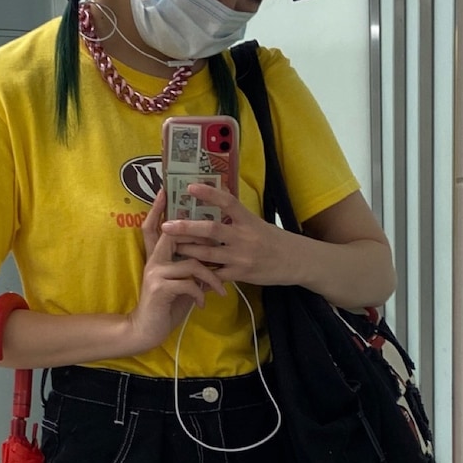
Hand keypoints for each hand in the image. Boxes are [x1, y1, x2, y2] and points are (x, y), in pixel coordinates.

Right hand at [124, 189, 226, 354]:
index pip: (154, 226)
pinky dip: (201, 293)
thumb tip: (211, 257)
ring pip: (191, 263)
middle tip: (217, 235)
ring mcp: (155, 273)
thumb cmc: (166, 306)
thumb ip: (191, 269)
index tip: (166, 189)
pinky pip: (189, 283)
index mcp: (157, 257)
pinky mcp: (160, 288)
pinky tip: (203, 304)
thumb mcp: (181, 284)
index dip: (158, 207)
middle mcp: (154, 260)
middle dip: (198, 232)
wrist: (147, 330)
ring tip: (220, 290)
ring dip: (211, 277)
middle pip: (175, 234)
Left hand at [162, 183, 301, 286]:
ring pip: (208, 254)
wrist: (296, 262)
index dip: (209, 193)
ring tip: (171, 247)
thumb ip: (236, 214)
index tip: (190, 186)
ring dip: (188, 250)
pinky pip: (216, 275)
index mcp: (248, 220)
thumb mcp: (258, 222)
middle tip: (167, 225)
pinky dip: (201, 274)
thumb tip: (218, 194)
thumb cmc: (274, 240)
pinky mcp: (241, 275)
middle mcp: (244, 237)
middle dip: (187, 228)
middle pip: (211, 229)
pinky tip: (187, 272)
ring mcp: (241, 257)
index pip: (227, 202)